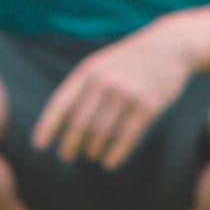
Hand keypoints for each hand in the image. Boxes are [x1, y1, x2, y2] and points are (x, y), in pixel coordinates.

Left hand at [32, 17, 200, 168]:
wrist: (169, 45)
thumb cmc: (129, 60)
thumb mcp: (101, 64)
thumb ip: (83, 89)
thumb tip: (63, 125)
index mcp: (88, 72)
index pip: (60, 104)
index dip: (47, 127)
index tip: (39, 146)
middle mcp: (103, 83)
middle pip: (79, 125)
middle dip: (70, 145)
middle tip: (68, 156)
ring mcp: (126, 95)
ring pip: (101, 134)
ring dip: (92, 150)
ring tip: (91, 156)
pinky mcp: (147, 106)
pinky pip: (126, 138)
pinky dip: (115, 155)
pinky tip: (109, 163)